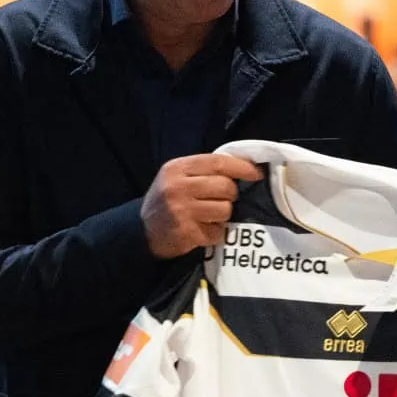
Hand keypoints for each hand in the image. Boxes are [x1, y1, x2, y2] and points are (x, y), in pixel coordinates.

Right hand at [141, 154, 263, 259]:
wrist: (140, 232)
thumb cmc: (165, 201)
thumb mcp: (175, 177)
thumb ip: (202, 170)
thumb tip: (243, 167)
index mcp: (176, 168)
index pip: (217, 162)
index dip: (241, 167)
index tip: (256, 173)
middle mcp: (178, 187)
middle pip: (225, 187)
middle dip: (230, 195)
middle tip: (219, 200)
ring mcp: (182, 211)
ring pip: (225, 210)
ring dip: (222, 216)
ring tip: (208, 217)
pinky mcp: (187, 233)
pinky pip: (218, 232)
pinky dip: (214, 234)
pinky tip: (201, 231)